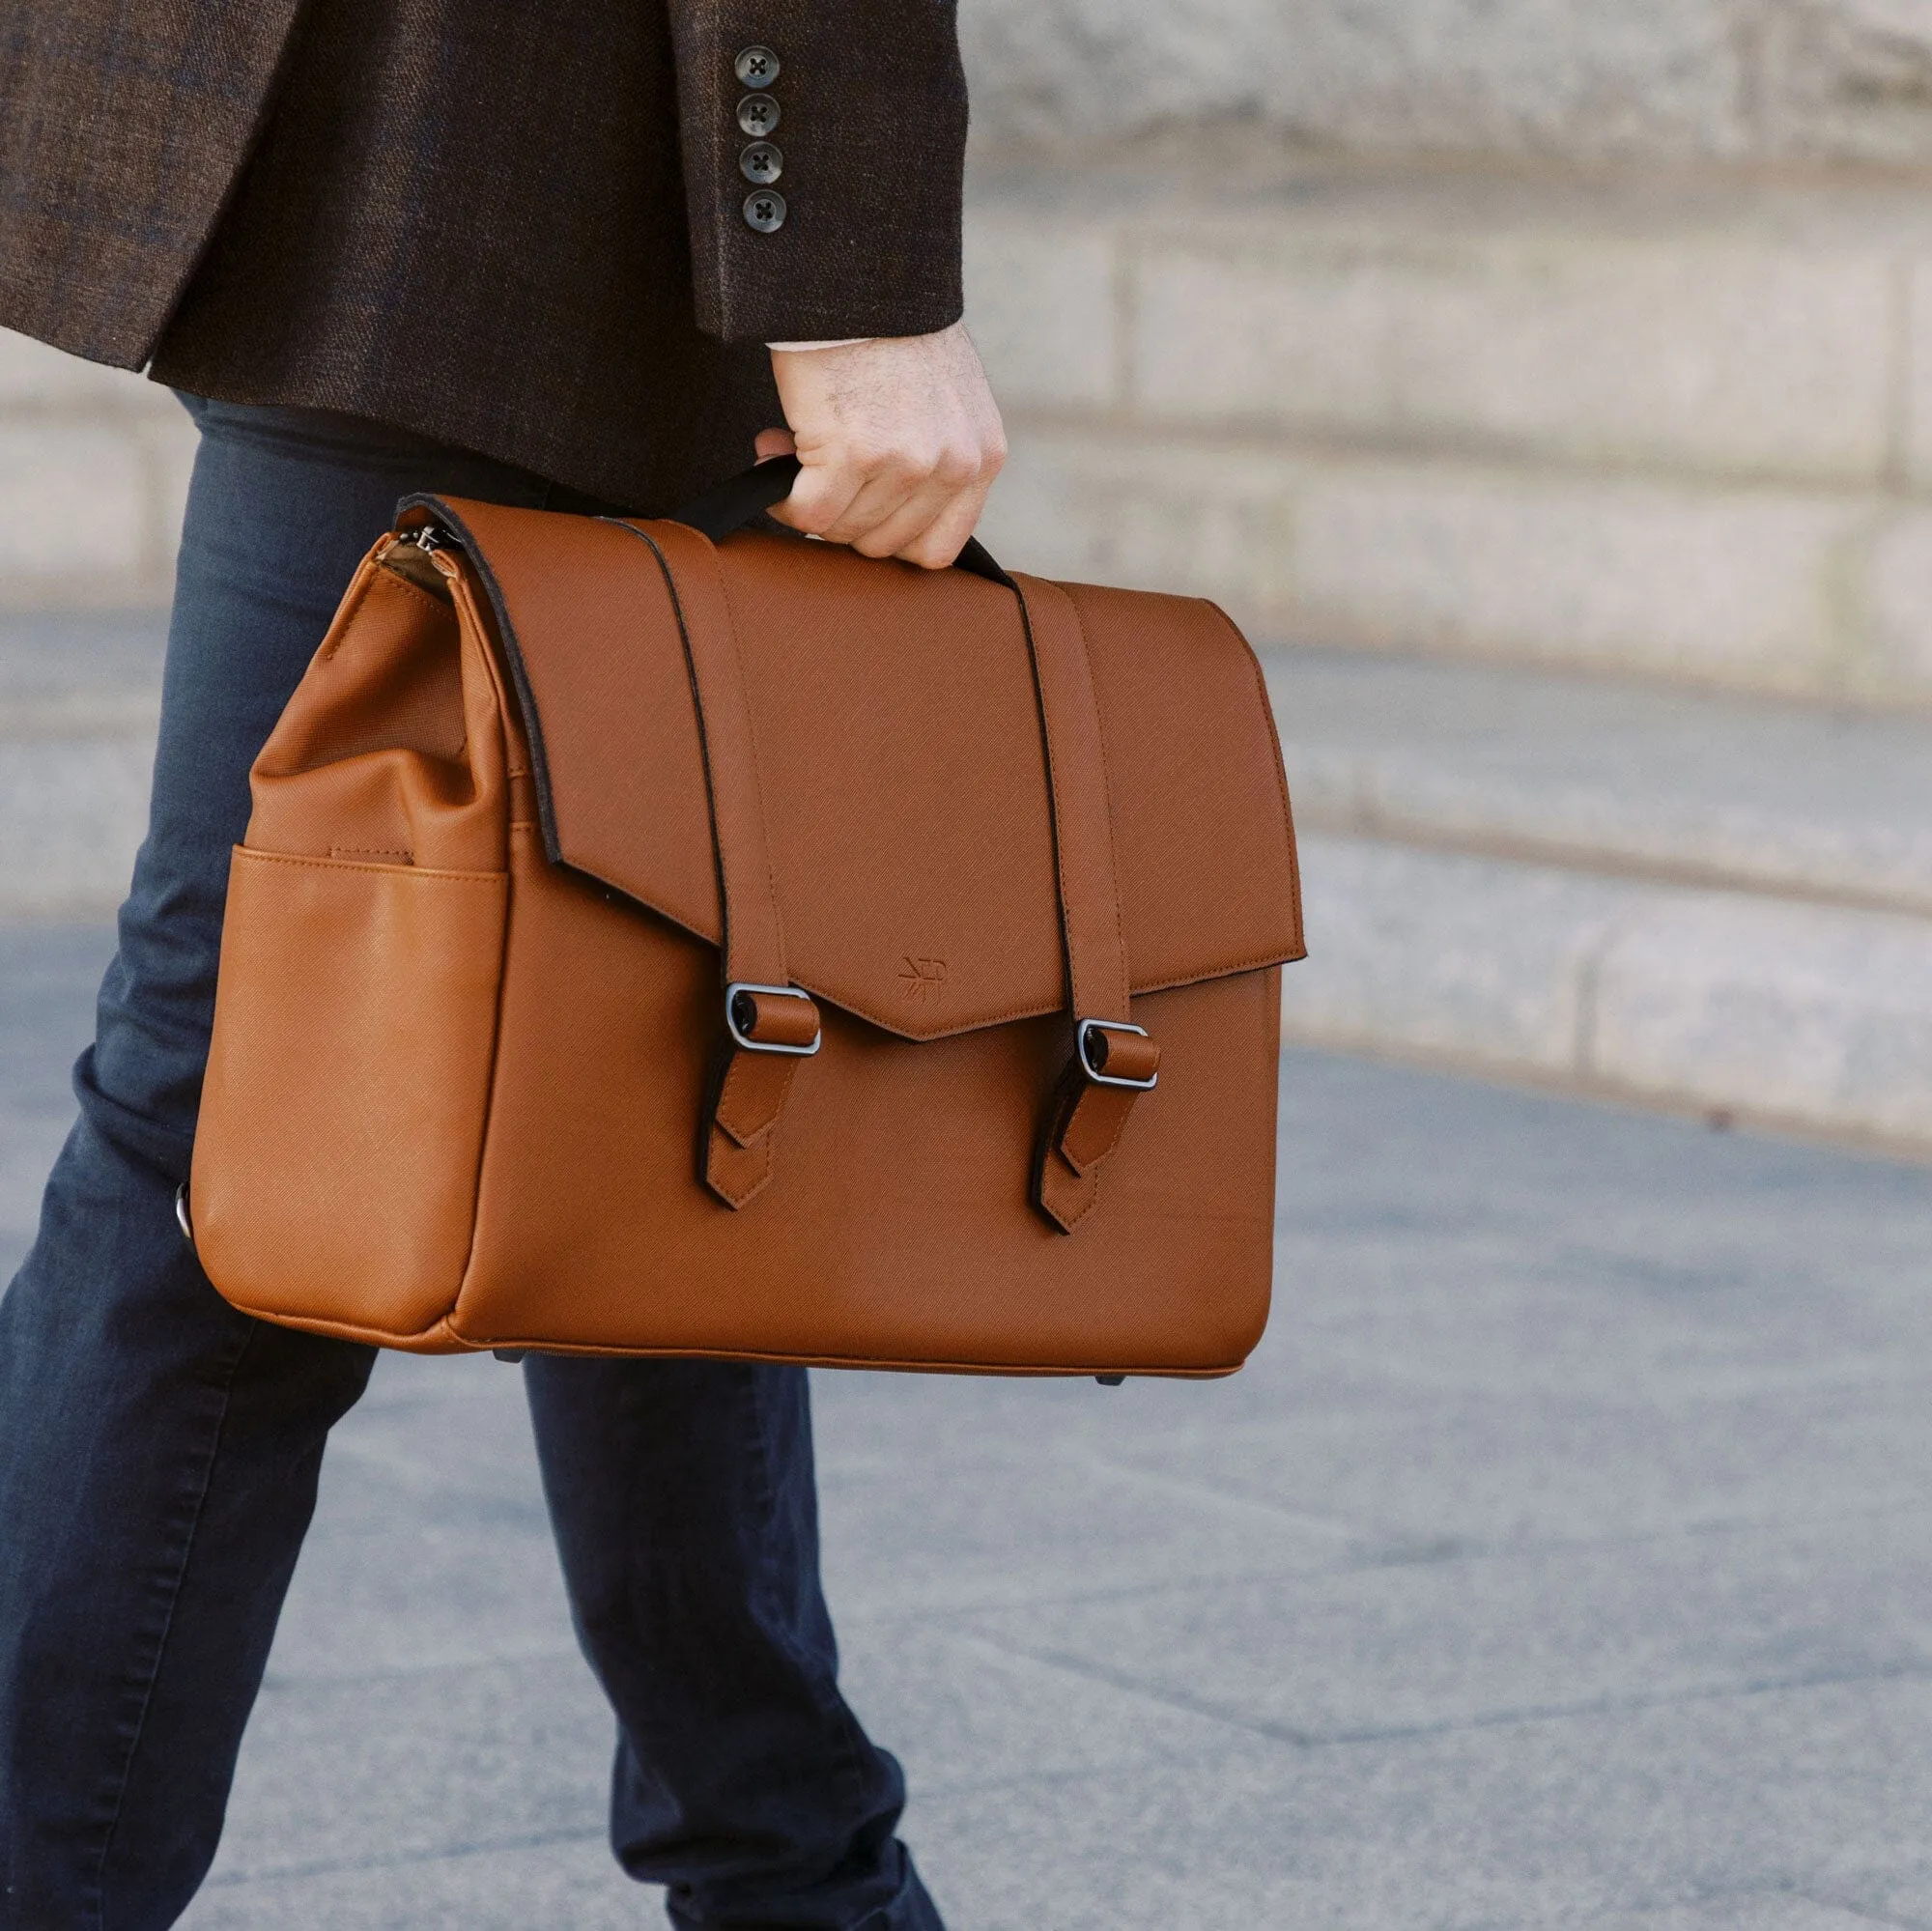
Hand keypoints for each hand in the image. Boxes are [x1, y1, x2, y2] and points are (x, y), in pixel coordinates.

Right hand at [757, 322, 1005, 569]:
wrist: (862, 277)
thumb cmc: (893, 327)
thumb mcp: (947, 400)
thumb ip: (933, 457)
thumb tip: (876, 505)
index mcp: (982, 458)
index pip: (939, 547)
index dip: (888, 536)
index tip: (860, 511)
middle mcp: (953, 467)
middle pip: (882, 543)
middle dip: (843, 515)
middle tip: (817, 472)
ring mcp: (906, 464)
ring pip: (843, 530)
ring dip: (810, 498)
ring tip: (796, 447)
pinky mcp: (853, 456)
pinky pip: (809, 515)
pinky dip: (784, 497)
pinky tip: (774, 453)